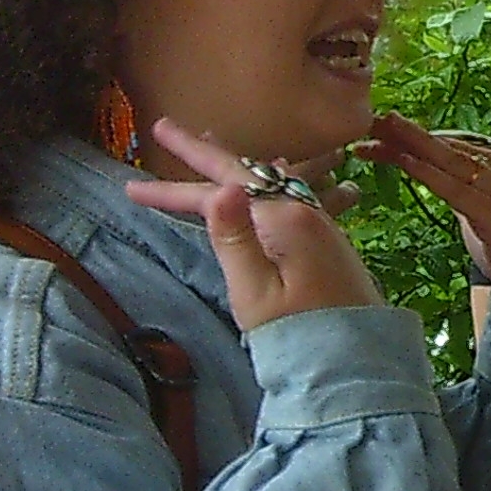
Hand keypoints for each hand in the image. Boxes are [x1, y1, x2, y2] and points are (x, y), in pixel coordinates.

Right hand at [125, 117, 385, 329]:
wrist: (359, 361)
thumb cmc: (301, 334)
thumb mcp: (255, 293)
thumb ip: (235, 240)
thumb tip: (223, 188)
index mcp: (284, 220)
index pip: (218, 191)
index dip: (172, 189)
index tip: (130, 187)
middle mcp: (304, 212)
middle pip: (244, 173)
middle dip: (202, 154)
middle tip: (165, 128)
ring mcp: (319, 224)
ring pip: (266, 182)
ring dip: (233, 164)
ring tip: (208, 143)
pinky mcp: (326, 241)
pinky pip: (286, 195)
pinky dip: (261, 182)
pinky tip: (269, 173)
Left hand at [353, 113, 490, 311]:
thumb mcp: (480, 208)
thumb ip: (458, 188)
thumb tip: (428, 175)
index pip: (445, 141)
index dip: (409, 135)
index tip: (376, 130)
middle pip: (441, 143)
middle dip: (401, 131)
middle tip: (367, 119)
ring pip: (442, 157)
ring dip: (404, 144)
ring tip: (373, 132)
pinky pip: (451, 185)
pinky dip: (423, 170)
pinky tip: (401, 162)